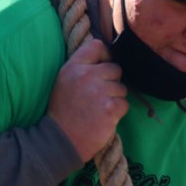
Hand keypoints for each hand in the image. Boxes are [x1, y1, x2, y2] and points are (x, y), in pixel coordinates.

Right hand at [47, 38, 127, 161]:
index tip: (102, 68)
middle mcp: (86, 76)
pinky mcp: (110, 108)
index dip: (105, 56)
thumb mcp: (64, 81)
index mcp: (73, 67)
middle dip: (111, 82)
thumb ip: (82, 66)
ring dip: (114, 98)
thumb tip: (106, 57)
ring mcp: (99, 92)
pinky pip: (125, 103)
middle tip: (98, 96)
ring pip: (122, 88)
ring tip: (99, 109)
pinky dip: (117, 112)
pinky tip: (103, 118)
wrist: (61, 140)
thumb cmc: (63, 110)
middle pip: (115, 68)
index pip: (97, 46)